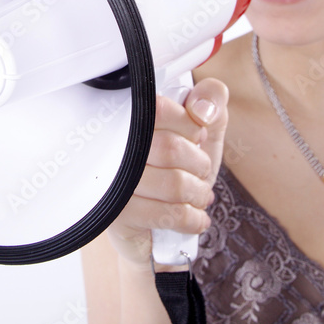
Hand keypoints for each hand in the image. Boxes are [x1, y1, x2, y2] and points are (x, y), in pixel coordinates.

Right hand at [106, 78, 228, 267]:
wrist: (160, 226)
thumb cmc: (182, 167)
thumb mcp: (205, 126)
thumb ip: (211, 98)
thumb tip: (201, 110)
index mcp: (129, 116)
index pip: (160, 110)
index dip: (190, 126)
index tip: (195, 137)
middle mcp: (112, 147)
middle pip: (170, 149)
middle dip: (199, 164)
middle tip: (200, 171)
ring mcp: (111, 182)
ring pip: (173, 184)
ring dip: (199, 194)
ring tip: (199, 196)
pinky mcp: (116, 215)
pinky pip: (168, 214)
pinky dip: (192, 218)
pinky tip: (195, 217)